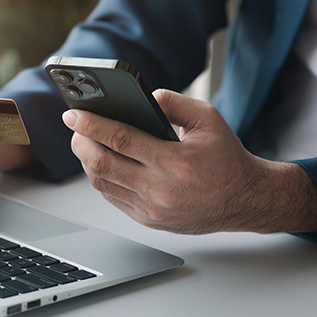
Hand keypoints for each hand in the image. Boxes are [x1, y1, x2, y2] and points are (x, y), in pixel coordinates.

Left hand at [62, 89, 316, 233]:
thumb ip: (175, 102)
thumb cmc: (226, 157)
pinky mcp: (148, 219)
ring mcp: (151, 209)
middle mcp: (160, 189)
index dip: (91, 124)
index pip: (121, 139)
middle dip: (80, 142)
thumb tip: (144, 97)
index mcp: (175, 162)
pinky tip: (102, 162)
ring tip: (86, 142)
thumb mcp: (209, 120)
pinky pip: (112, 197)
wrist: (244, 200)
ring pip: (102, 183)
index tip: (72, 114)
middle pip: (102, 164)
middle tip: (75, 127)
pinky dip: (101, 177)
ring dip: (87, 160)